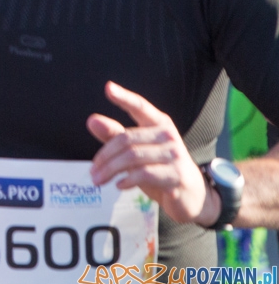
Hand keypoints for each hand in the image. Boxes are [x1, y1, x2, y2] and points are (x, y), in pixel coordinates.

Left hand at [88, 81, 208, 223]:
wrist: (192, 195)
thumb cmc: (160, 168)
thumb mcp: (136, 151)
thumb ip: (114, 136)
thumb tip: (92, 120)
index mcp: (158, 123)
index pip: (140, 107)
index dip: (124, 97)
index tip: (108, 87)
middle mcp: (168, 135)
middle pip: (126, 139)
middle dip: (105, 156)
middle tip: (92, 171)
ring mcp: (175, 155)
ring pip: (132, 156)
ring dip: (111, 170)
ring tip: (98, 180)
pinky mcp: (177, 175)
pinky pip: (144, 174)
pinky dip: (127, 180)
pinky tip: (119, 185)